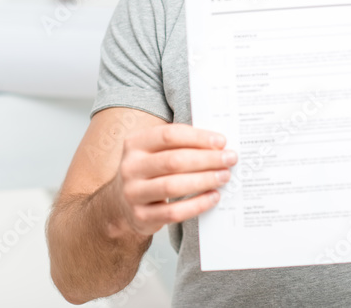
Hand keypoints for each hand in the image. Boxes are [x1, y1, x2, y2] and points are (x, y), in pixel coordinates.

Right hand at [108, 123, 237, 237]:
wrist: (121, 203)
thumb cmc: (149, 170)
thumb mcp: (154, 151)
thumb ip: (179, 144)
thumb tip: (218, 144)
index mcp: (135, 143)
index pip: (169, 135)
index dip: (197, 137)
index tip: (221, 142)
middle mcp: (131, 167)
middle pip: (173, 161)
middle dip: (207, 159)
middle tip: (229, 159)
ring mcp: (134, 193)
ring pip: (173, 186)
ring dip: (204, 180)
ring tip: (224, 176)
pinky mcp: (141, 216)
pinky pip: (173, 212)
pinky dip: (197, 204)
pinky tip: (213, 197)